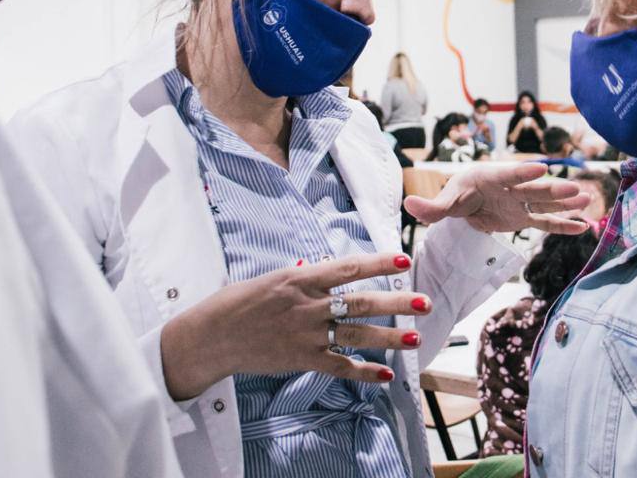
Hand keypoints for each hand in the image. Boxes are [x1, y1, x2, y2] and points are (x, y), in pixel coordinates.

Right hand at [160, 253, 431, 399]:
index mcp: (302, 278)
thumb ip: (303, 276)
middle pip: (362, 302)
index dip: (379, 264)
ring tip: (414, 337)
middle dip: (397, 303)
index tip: (404, 261)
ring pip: (357, 334)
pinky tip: (385, 375)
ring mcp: (307, 334)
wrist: (212, 336)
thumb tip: (322, 266)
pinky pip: (340, 366)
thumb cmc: (239, 302)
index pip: (349, 268)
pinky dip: (364, 372)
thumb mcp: (273, 279)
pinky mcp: (302, 359)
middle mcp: (309, 305)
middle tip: (424, 302)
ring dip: (389, 337)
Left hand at [404, 162, 589, 234]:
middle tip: (574, 188)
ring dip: (566, 203)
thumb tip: (408, 204)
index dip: (524, 172)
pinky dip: (563, 226)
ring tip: (587, 199)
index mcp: (492, 178)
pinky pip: (546, 223)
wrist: (467, 201)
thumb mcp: (445, 202)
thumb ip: (431, 207)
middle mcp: (511, 188)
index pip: (509, 175)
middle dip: (554, 189)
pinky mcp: (524, 219)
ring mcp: (520, 203)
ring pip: (545, 204)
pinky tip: (583, 226)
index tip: (541, 168)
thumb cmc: (457, 194)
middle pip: (534, 190)